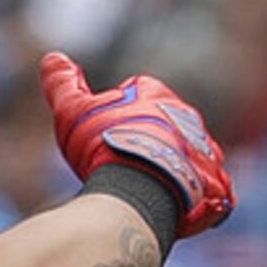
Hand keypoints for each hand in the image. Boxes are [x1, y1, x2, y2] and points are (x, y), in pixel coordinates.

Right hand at [39, 53, 234, 235]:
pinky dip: (199, 198)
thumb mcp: (72, 112)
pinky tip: (181, 209)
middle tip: (122, 162)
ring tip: (149, 188)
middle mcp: (187, 119)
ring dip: (174, 166)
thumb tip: (52, 58)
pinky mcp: (214, 186)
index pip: (140, 91)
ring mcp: (204, 153)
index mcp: (157, 95)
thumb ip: (62, 85)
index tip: (104, 131)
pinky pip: (211, 190)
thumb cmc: (103, 147)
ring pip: (189, 154)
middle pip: (166, 124)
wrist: (139, 190)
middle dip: (149, 138)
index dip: (120, 108)